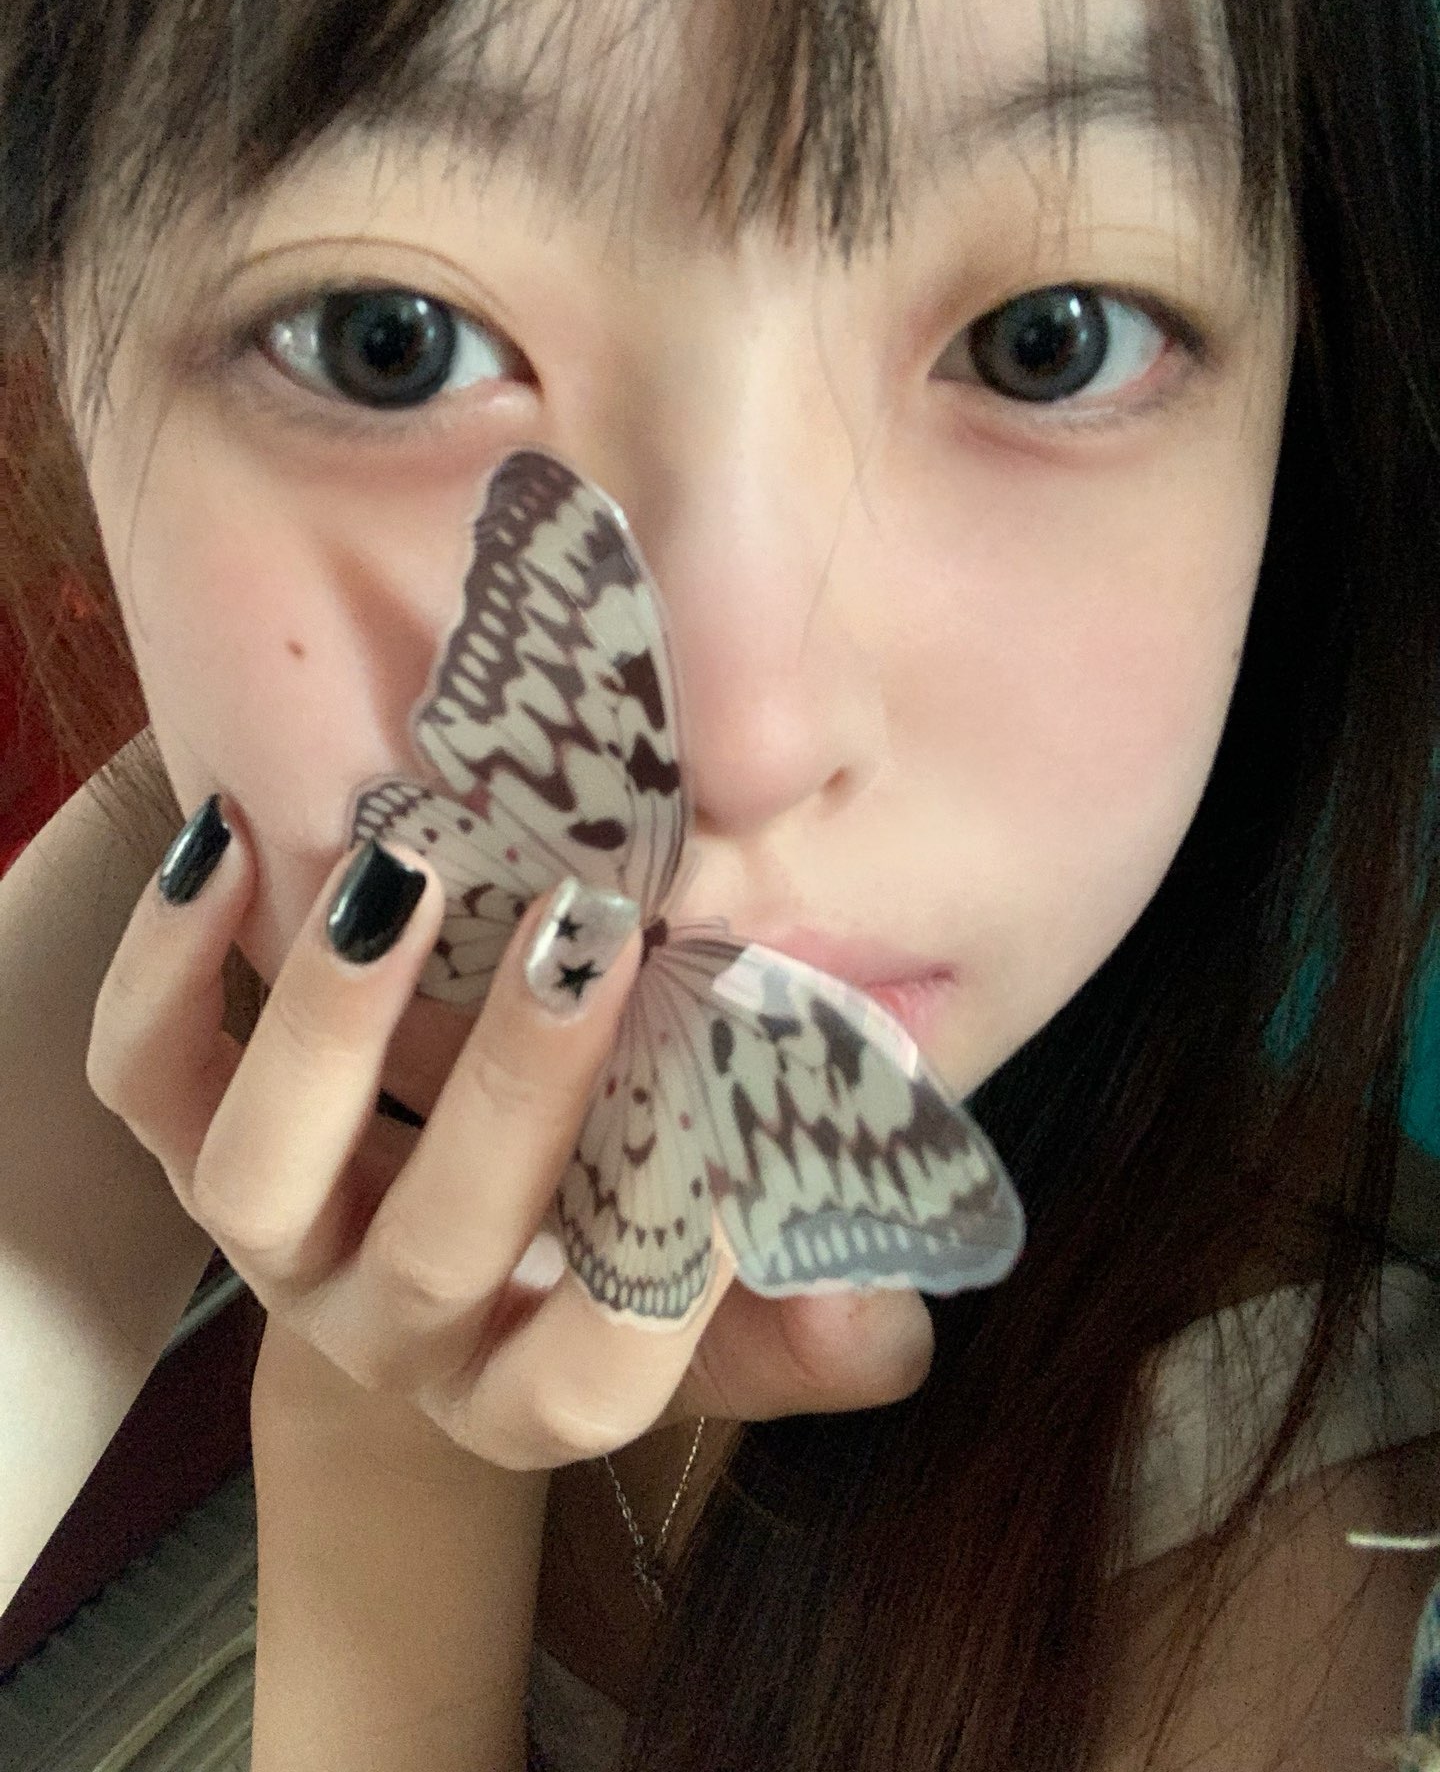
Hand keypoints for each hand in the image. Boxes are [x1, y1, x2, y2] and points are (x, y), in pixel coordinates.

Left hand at [89, 800, 934, 1470]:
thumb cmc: (607, 1257)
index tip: (742, 1145)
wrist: (437, 1260)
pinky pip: (140, 1078)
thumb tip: (878, 1296)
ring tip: (406, 875)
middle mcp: (388, 1332)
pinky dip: (162, 972)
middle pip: (434, 1255)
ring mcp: (279, 1242)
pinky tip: (225, 849)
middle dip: (515, 1094)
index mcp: (523, 1387)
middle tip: (593, 932)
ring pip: (255, 1178)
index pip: (594, 1380)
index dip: (668, 1288)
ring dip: (329, 1025)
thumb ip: (818, 1324)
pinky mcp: (195, 1145)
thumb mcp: (728, 1315)